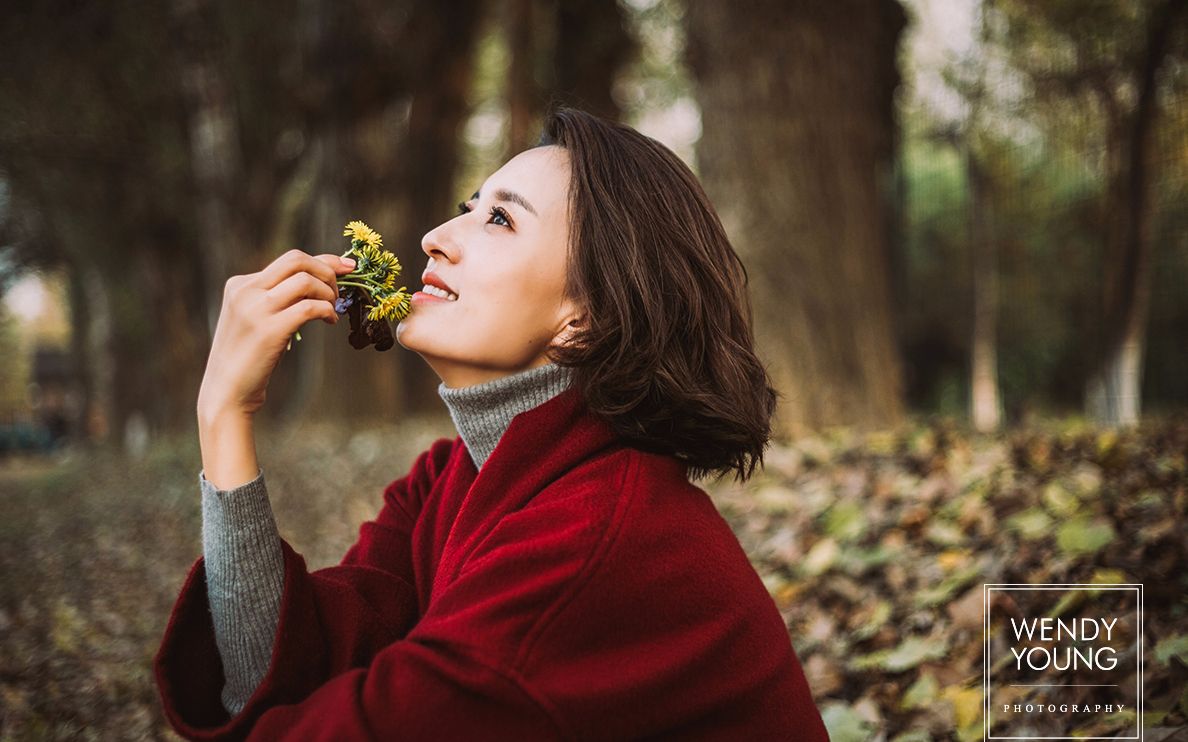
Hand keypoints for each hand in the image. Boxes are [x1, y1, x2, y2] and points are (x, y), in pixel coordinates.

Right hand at [197, 249, 355, 419]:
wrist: (226, 391)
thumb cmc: (248, 357)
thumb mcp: (256, 319)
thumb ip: (277, 298)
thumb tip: (319, 281)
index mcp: (240, 285)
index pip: (289, 260)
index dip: (324, 260)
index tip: (347, 266)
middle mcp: (245, 291)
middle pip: (297, 260)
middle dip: (327, 271)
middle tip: (338, 293)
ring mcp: (255, 310)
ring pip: (305, 281)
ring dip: (328, 293)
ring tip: (333, 309)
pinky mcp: (269, 331)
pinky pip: (309, 308)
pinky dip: (327, 311)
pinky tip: (330, 321)